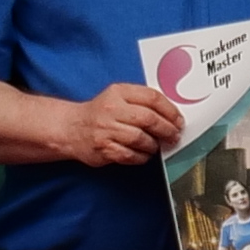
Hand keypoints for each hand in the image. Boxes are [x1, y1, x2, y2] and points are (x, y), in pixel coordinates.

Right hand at [61, 82, 182, 166]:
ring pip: (141, 139)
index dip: (170, 111)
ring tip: (156, 146)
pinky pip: (130, 155)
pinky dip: (141, 157)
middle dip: (167, 129)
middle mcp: (112, 109)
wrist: (71, 128)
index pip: (152, 98)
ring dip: (154, 145)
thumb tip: (172, 116)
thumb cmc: (100, 113)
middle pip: (149, 119)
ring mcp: (106, 129)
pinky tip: (143, 154)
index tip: (178, 120)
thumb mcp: (119, 97)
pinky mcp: (103, 148)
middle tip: (174, 135)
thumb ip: (142, 101)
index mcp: (119, 92)